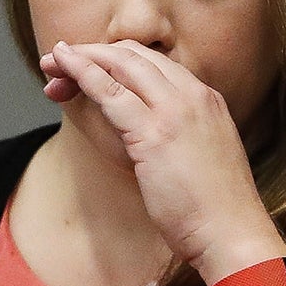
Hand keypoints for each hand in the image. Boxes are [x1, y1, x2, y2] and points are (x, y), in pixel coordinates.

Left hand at [41, 40, 285, 280]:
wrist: (232, 233)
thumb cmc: (214, 208)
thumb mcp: (200, 158)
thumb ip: (178, 137)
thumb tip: (150, 138)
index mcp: (207, 100)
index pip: (156, 63)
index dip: (117, 59)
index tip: (89, 66)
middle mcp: (193, 96)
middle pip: (135, 56)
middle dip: (94, 52)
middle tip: (60, 58)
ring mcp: (176, 111)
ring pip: (120, 65)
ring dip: (82, 58)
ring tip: (53, 60)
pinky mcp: (154, 132)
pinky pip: (110, 92)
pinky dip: (83, 74)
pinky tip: (63, 70)